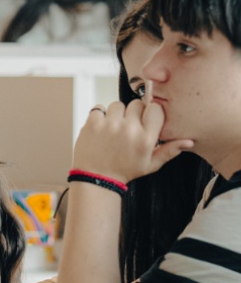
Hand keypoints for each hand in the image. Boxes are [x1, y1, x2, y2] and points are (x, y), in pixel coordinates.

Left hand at [72, 100, 194, 183]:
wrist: (96, 179)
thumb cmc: (123, 171)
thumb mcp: (150, 165)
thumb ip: (169, 151)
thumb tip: (189, 141)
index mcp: (145, 138)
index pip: (156, 109)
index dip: (150, 112)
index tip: (145, 120)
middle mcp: (129, 129)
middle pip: (137, 103)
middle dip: (133, 113)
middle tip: (128, 127)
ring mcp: (110, 125)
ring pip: (117, 104)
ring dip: (116, 114)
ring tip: (114, 128)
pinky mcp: (93, 123)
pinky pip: (99, 108)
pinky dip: (99, 116)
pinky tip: (101, 129)